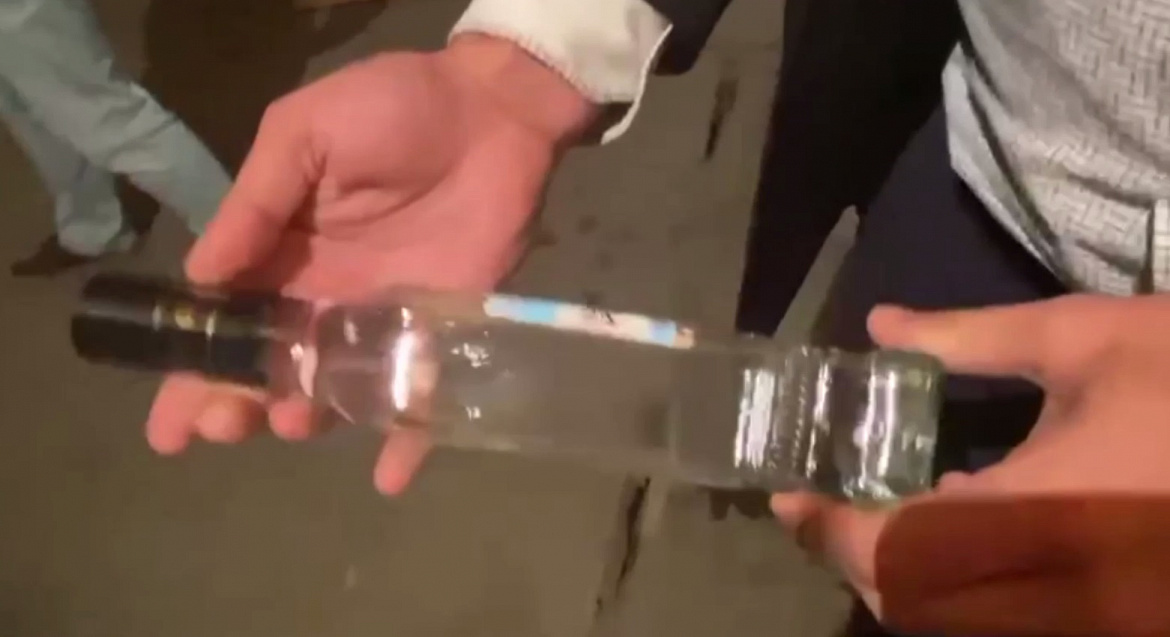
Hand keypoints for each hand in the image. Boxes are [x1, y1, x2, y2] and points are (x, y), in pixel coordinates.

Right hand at [144, 35, 598, 494]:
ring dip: (307, 416)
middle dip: (238, 404)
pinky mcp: (442, 332)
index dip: (193, 370)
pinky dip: (407, 440)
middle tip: (223, 425)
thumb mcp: (305, 134)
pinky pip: (421, 395)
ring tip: (292, 420)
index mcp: (281, 254)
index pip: (225, 322)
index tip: (167, 422)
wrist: (492, 111)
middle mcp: (324, 298)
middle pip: (271, 368)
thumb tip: (200, 276)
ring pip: (335, 389)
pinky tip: (389, 476)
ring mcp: (383, 320)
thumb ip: (254, 203)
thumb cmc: (392, 109)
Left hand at [772, 294, 1169, 625]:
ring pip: (958, 628)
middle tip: (822, 506)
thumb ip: (971, 338)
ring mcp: (1094, 622)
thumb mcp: (1089, 338)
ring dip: (904, 582)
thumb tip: (881, 327)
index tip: (789, 493)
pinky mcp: (1116, 624)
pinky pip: (1007, 623)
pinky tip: (956, 541)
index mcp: (1050, 515)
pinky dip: (960, 593)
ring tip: (876, 520)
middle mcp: (1064, 594)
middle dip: (854, 561)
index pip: (898, 546)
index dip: (828, 528)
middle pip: (915, 607)